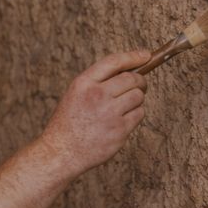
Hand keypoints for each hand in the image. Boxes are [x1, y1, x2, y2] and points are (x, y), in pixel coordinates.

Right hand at [38, 50, 148, 176]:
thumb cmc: (68, 123)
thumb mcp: (75, 94)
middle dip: (140, 81)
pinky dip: (135, 115)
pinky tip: (122, 120)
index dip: (133, 57)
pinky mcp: (120, 130)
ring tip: (126, 106)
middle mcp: (97, 95)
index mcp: (84, 83)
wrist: (62, 152)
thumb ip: (97, 82)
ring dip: (137, 99)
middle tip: (140, 86)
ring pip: (138, 96)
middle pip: (132, 79)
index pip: (114, 62)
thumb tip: (128, 72)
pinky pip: (139, 114)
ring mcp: (110, 113)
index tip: (145, 55)